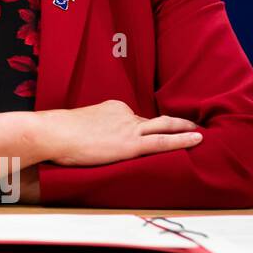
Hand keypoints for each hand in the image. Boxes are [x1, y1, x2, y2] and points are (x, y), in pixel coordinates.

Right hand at [36, 99, 202, 166]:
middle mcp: (124, 114)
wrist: (52, 133)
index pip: (134, 119)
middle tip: (192, 124)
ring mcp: (129, 128)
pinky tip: (198, 139)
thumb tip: (87, 140)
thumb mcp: (77, 125)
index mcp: (112, 108)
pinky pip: (163, 141)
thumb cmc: (57, 132)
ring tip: (200, 132)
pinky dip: (183, 139)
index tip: (152, 133)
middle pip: (153, 119)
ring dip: (184, 128)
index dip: (144, 128)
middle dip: (175, 121)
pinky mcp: (131, 144)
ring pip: (164, 126)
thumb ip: (90, 129)